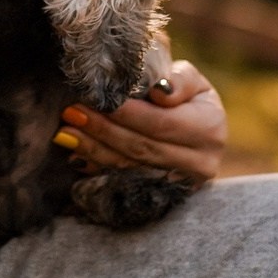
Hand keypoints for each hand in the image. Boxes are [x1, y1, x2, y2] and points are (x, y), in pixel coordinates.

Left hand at [53, 58, 225, 184]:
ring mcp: (181, 186)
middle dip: (103, 130)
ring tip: (66, 132)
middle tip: (72, 113)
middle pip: (142, 148)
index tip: (98, 98)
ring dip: (94, 150)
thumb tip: (160, 91)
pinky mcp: (162, 198)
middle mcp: (200, 163)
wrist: (200, 134)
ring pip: (130, 169)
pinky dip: (99, 168)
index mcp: (210, 129)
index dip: (127, 113)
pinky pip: (125, 184)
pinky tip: (77, 154)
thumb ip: (179, 79)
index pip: (161, 123)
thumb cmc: (189, 99)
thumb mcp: (191, 80)